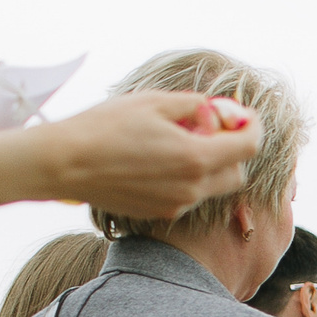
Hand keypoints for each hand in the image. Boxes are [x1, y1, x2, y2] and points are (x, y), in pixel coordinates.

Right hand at [37, 90, 266, 221]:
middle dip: (232, 151)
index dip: (252, 127)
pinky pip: (187, 197)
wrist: (64, 163)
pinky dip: (186, 179)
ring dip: (208, 166)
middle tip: (212, 129)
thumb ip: (193, 105)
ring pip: (212, 187)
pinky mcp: (160, 214)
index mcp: (196, 157)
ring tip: (178, 142)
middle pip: (237, 173)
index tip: (244, 116)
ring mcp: (177, 205)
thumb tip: (214, 109)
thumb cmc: (104, 126)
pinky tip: (159, 162)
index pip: (249, 146)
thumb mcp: (152, 102)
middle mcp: (192, 187)